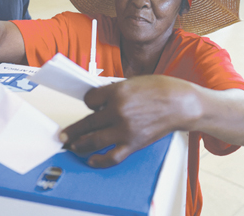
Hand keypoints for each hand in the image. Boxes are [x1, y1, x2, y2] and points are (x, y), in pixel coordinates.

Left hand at [60, 76, 197, 167]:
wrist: (181, 103)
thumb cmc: (160, 89)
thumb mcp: (133, 82)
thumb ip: (114, 92)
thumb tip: (99, 103)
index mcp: (117, 92)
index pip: (90, 100)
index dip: (88, 102)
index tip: (89, 106)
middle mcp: (118, 111)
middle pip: (86, 123)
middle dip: (72, 131)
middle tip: (62, 135)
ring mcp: (125, 129)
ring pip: (94, 141)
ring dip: (79, 145)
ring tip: (72, 146)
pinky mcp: (133, 143)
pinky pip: (112, 156)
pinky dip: (99, 160)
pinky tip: (91, 160)